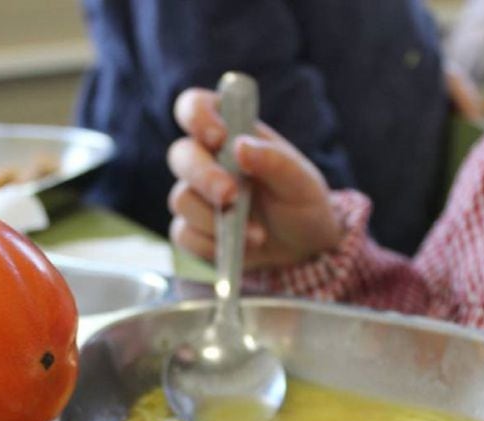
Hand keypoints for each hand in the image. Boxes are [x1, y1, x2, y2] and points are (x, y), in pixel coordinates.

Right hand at [167, 88, 340, 269]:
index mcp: (231, 134)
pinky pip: (184, 235)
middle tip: (230, 196)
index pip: (195, 107)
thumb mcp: (301, 182)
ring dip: (216, 220)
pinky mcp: (192, 230)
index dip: (197, 115)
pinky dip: (211, 245)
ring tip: (257, 234)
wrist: (303, 250)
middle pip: (180, 155)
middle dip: (204, 177)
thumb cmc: (302, 205)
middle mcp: (207, 160)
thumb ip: (275, 161)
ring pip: (181, 199)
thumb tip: (240, 146)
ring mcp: (196, 196)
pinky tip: (240, 249)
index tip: (218, 137)